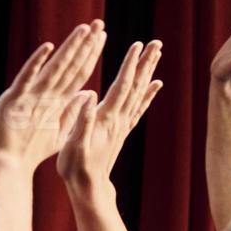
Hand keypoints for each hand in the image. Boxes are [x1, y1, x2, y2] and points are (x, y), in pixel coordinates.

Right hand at [0, 21, 105, 171]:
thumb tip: (90, 93)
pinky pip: (27, 80)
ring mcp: (29, 96)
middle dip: (84, 45)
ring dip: (69, 49)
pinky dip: (37, 64)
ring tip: (84, 30)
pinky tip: (47, 49)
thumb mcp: (57, 131)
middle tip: (99, 23)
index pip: (77, 73)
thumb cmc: (29, 150)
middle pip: (69, 66)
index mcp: (54, 100)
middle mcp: (43, 93)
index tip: (103, 37)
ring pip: (53, 68)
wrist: (7, 166)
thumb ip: (72, 112)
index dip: (90, 55)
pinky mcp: (14, 102)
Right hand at [57, 41, 163, 192]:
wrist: (89, 188)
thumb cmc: (76, 167)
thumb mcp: (72, 143)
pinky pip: (138, 108)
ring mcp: (122, 125)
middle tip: (157, 42)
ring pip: (139, 94)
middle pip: (136, 86)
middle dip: (145, 62)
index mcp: (106, 118)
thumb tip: (90, 94)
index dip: (129, 65)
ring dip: (148, 72)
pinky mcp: (122, 132)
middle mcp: (119, 119)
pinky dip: (148, 94)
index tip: (137, 45)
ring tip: (157, 54)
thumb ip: (81, 119)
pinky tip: (155, 85)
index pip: (120, 86)